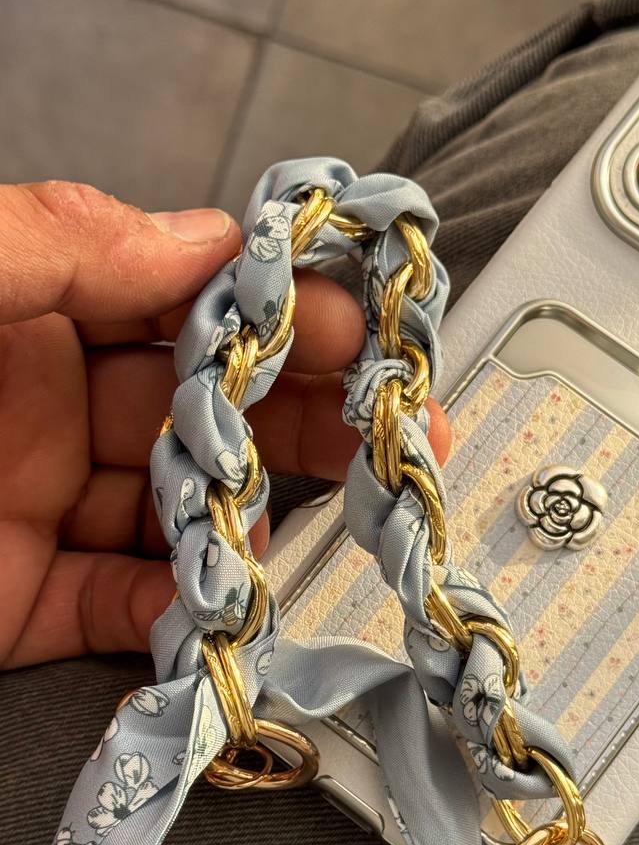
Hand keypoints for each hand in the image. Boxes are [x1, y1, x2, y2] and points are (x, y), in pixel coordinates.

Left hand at [0, 181, 450, 667]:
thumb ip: (64, 244)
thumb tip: (205, 238)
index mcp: (34, 315)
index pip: (184, 301)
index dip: (277, 311)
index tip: (360, 325)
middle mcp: (50, 410)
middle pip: (208, 408)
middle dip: (307, 413)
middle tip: (396, 425)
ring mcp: (41, 507)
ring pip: (184, 509)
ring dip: (263, 514)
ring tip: (343, 512)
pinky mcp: (22, 603)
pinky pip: (123, 607)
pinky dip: (188, 605)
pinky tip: (236, 595)